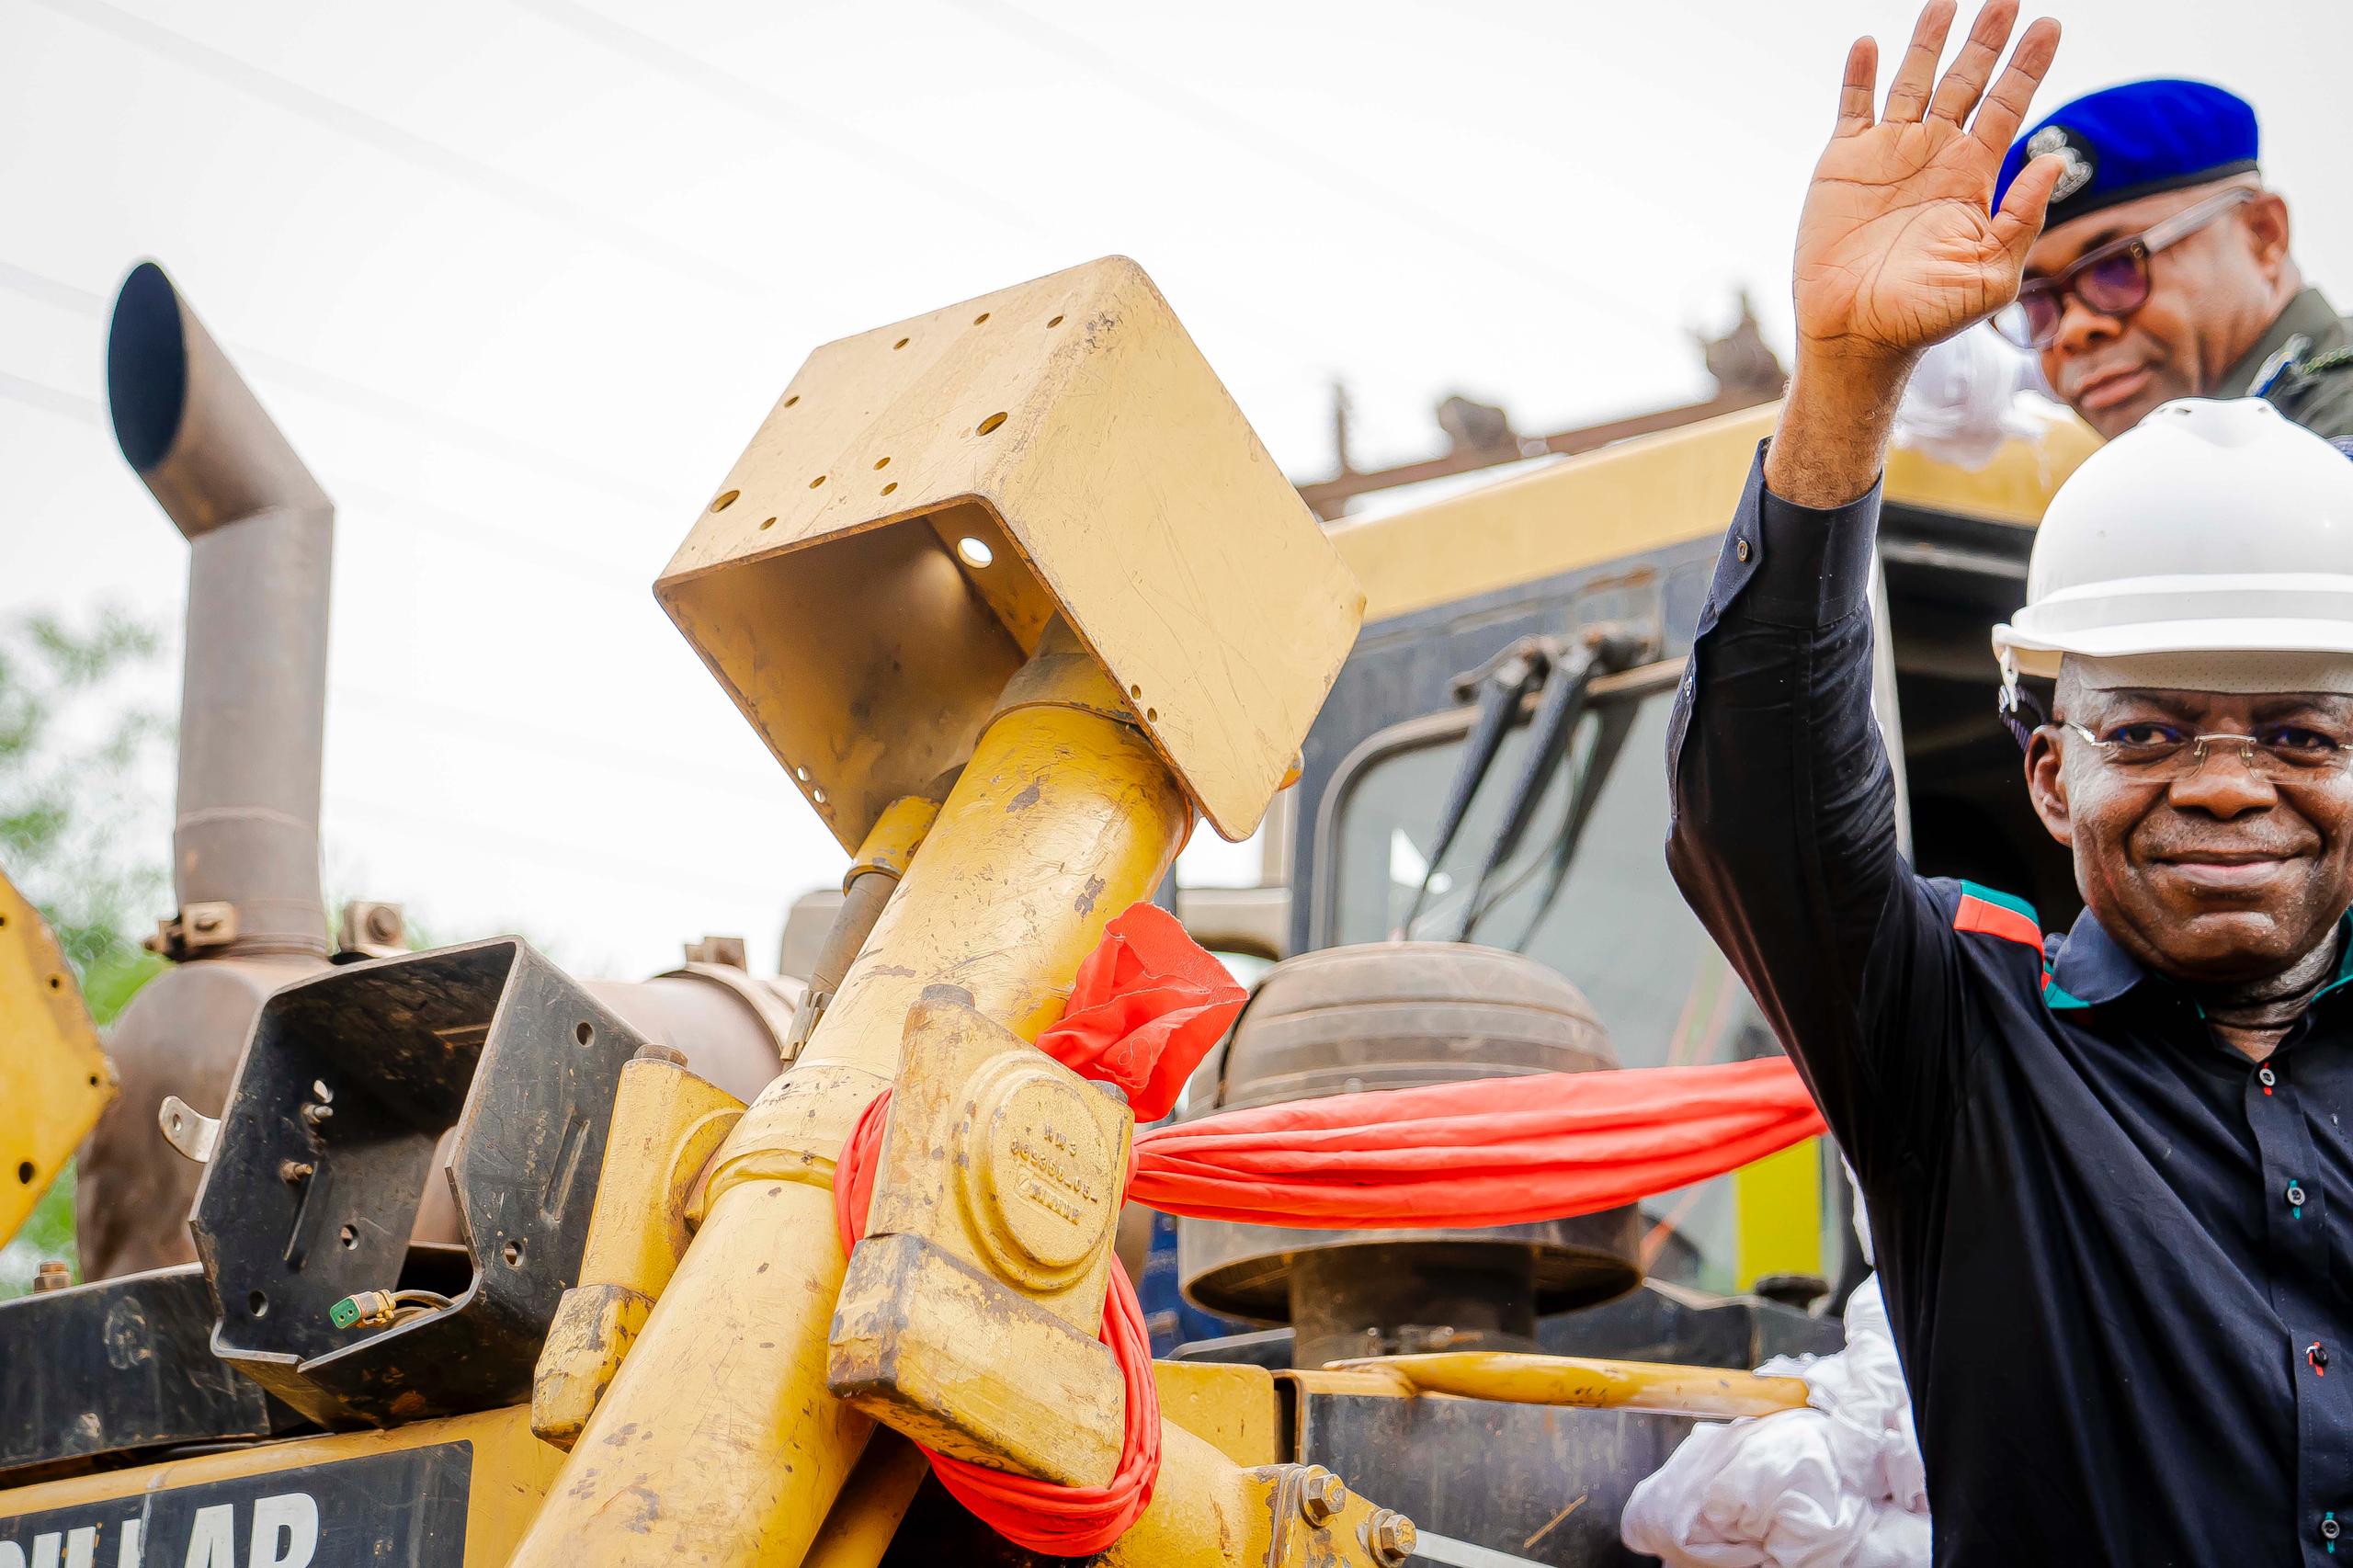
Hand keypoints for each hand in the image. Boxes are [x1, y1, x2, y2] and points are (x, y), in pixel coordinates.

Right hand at [1769, 0, 2062, 505]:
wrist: (1856, 337)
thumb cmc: (1926, 318)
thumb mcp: (1992, 275)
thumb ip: (2022, 219)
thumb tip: (2050, 163)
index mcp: (1972, 178)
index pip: (2008, 106)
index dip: (2028, 67)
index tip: (2050, 26)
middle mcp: (1934, 157)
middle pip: (1966, 82)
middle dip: (1986, 40)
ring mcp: (1887, 156)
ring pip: (1913, 81)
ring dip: (1928, 41)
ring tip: (1946, 1)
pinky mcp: (1841, 165)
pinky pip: (1853, 108)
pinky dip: (1859, 75)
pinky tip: (1868, 44)